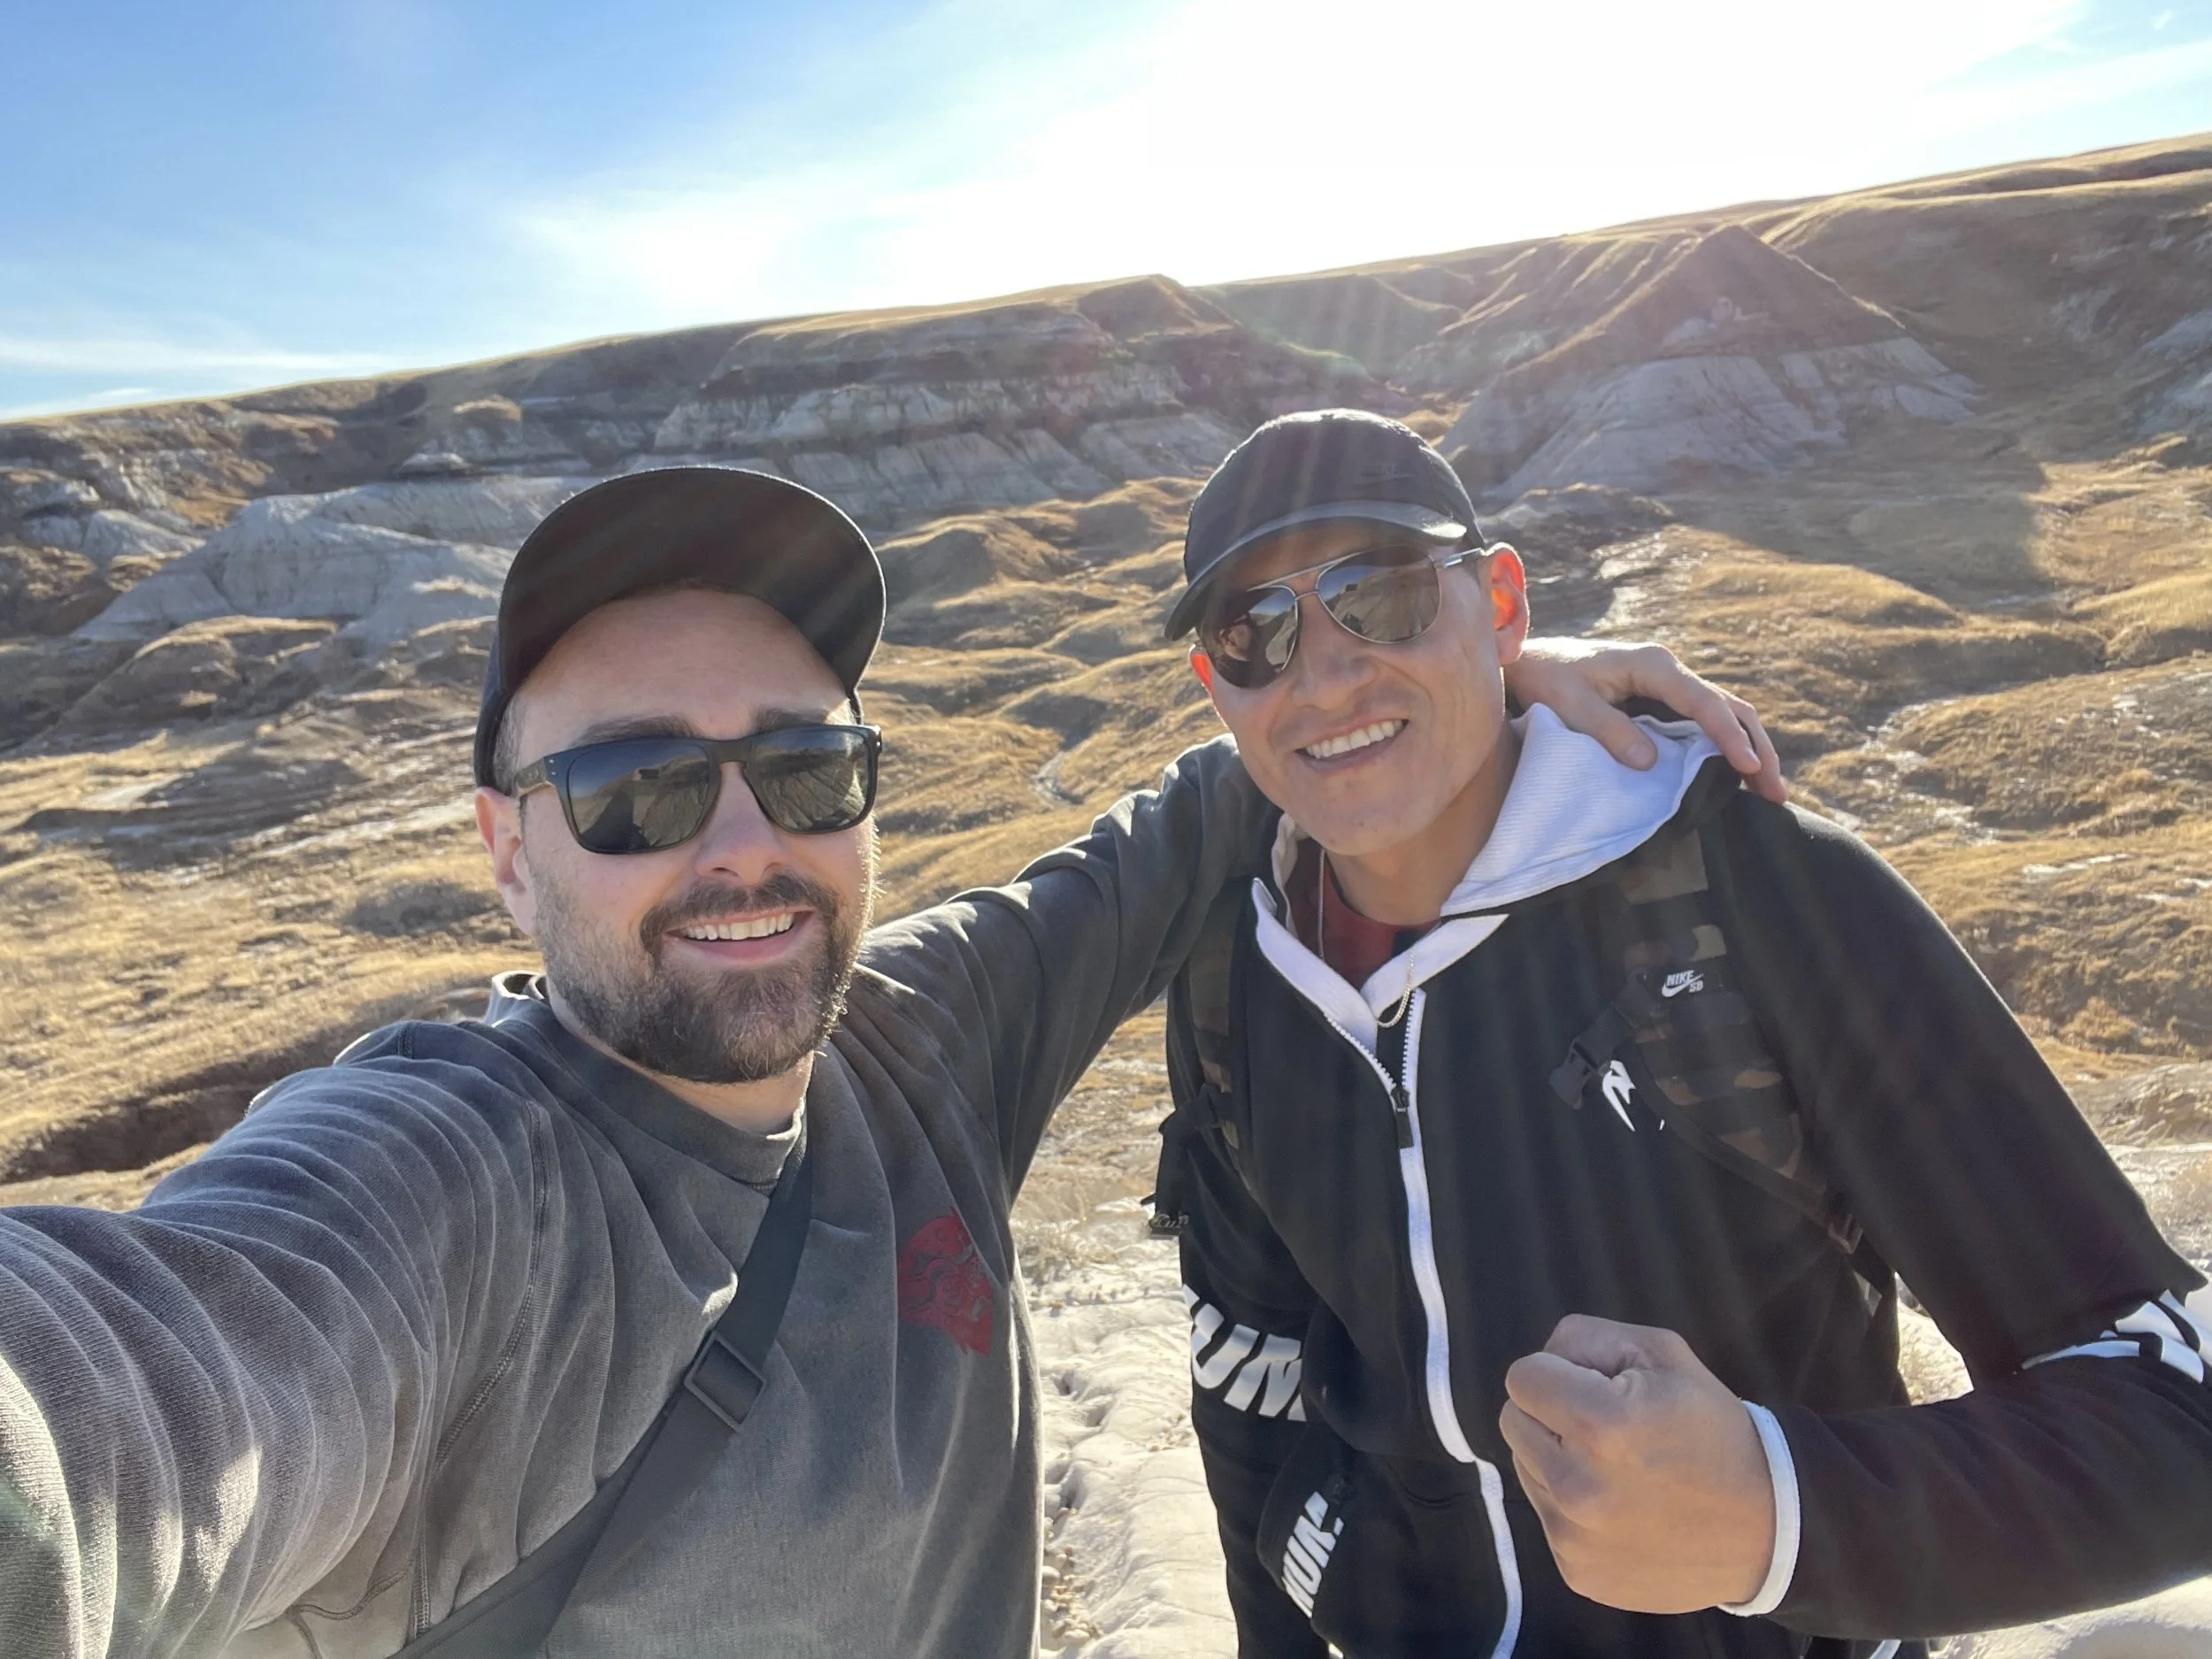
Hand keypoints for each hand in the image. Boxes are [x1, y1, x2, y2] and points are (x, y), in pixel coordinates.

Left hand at [1499, 1315, 1774, 1613]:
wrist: (1766, 1527)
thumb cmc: (1712, 1429)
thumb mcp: (1662, 1353)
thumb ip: (1586, 1338)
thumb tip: (1543, 1359)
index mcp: (1598, 1423)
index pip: (1522, 1377)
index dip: (1556, 1372)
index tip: (1592, 1385)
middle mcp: (1575, 1486)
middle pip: (1514, 1421)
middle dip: (1550, 1413)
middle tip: (1606, 1426)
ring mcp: (1573, 1537)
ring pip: (1526, 1468)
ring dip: (1557, 1459)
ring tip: (1617, 1467)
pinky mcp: (1576, 1573)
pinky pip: (1546, 1517)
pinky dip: (1570, 1507)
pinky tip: (1621, 1507)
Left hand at [1506, 639, 1784, 803]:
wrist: (1530, 659)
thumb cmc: (1545, 678)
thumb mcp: (1569, 705)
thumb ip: (1608, 730)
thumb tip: (1651, 763)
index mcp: (1653, 665)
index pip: (1704, 702)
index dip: (1729, 736)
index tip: (1750, 768)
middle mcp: (1669, 669)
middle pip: (1729, 706)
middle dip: (1757, 748)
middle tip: (1776, 793)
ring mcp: (1670, 683)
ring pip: (1724, 713)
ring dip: (1750, 749)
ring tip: (1770, 792)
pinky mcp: (1664, 699)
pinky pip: (1705, 721)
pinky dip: (1727, 746)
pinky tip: (1740, 775)